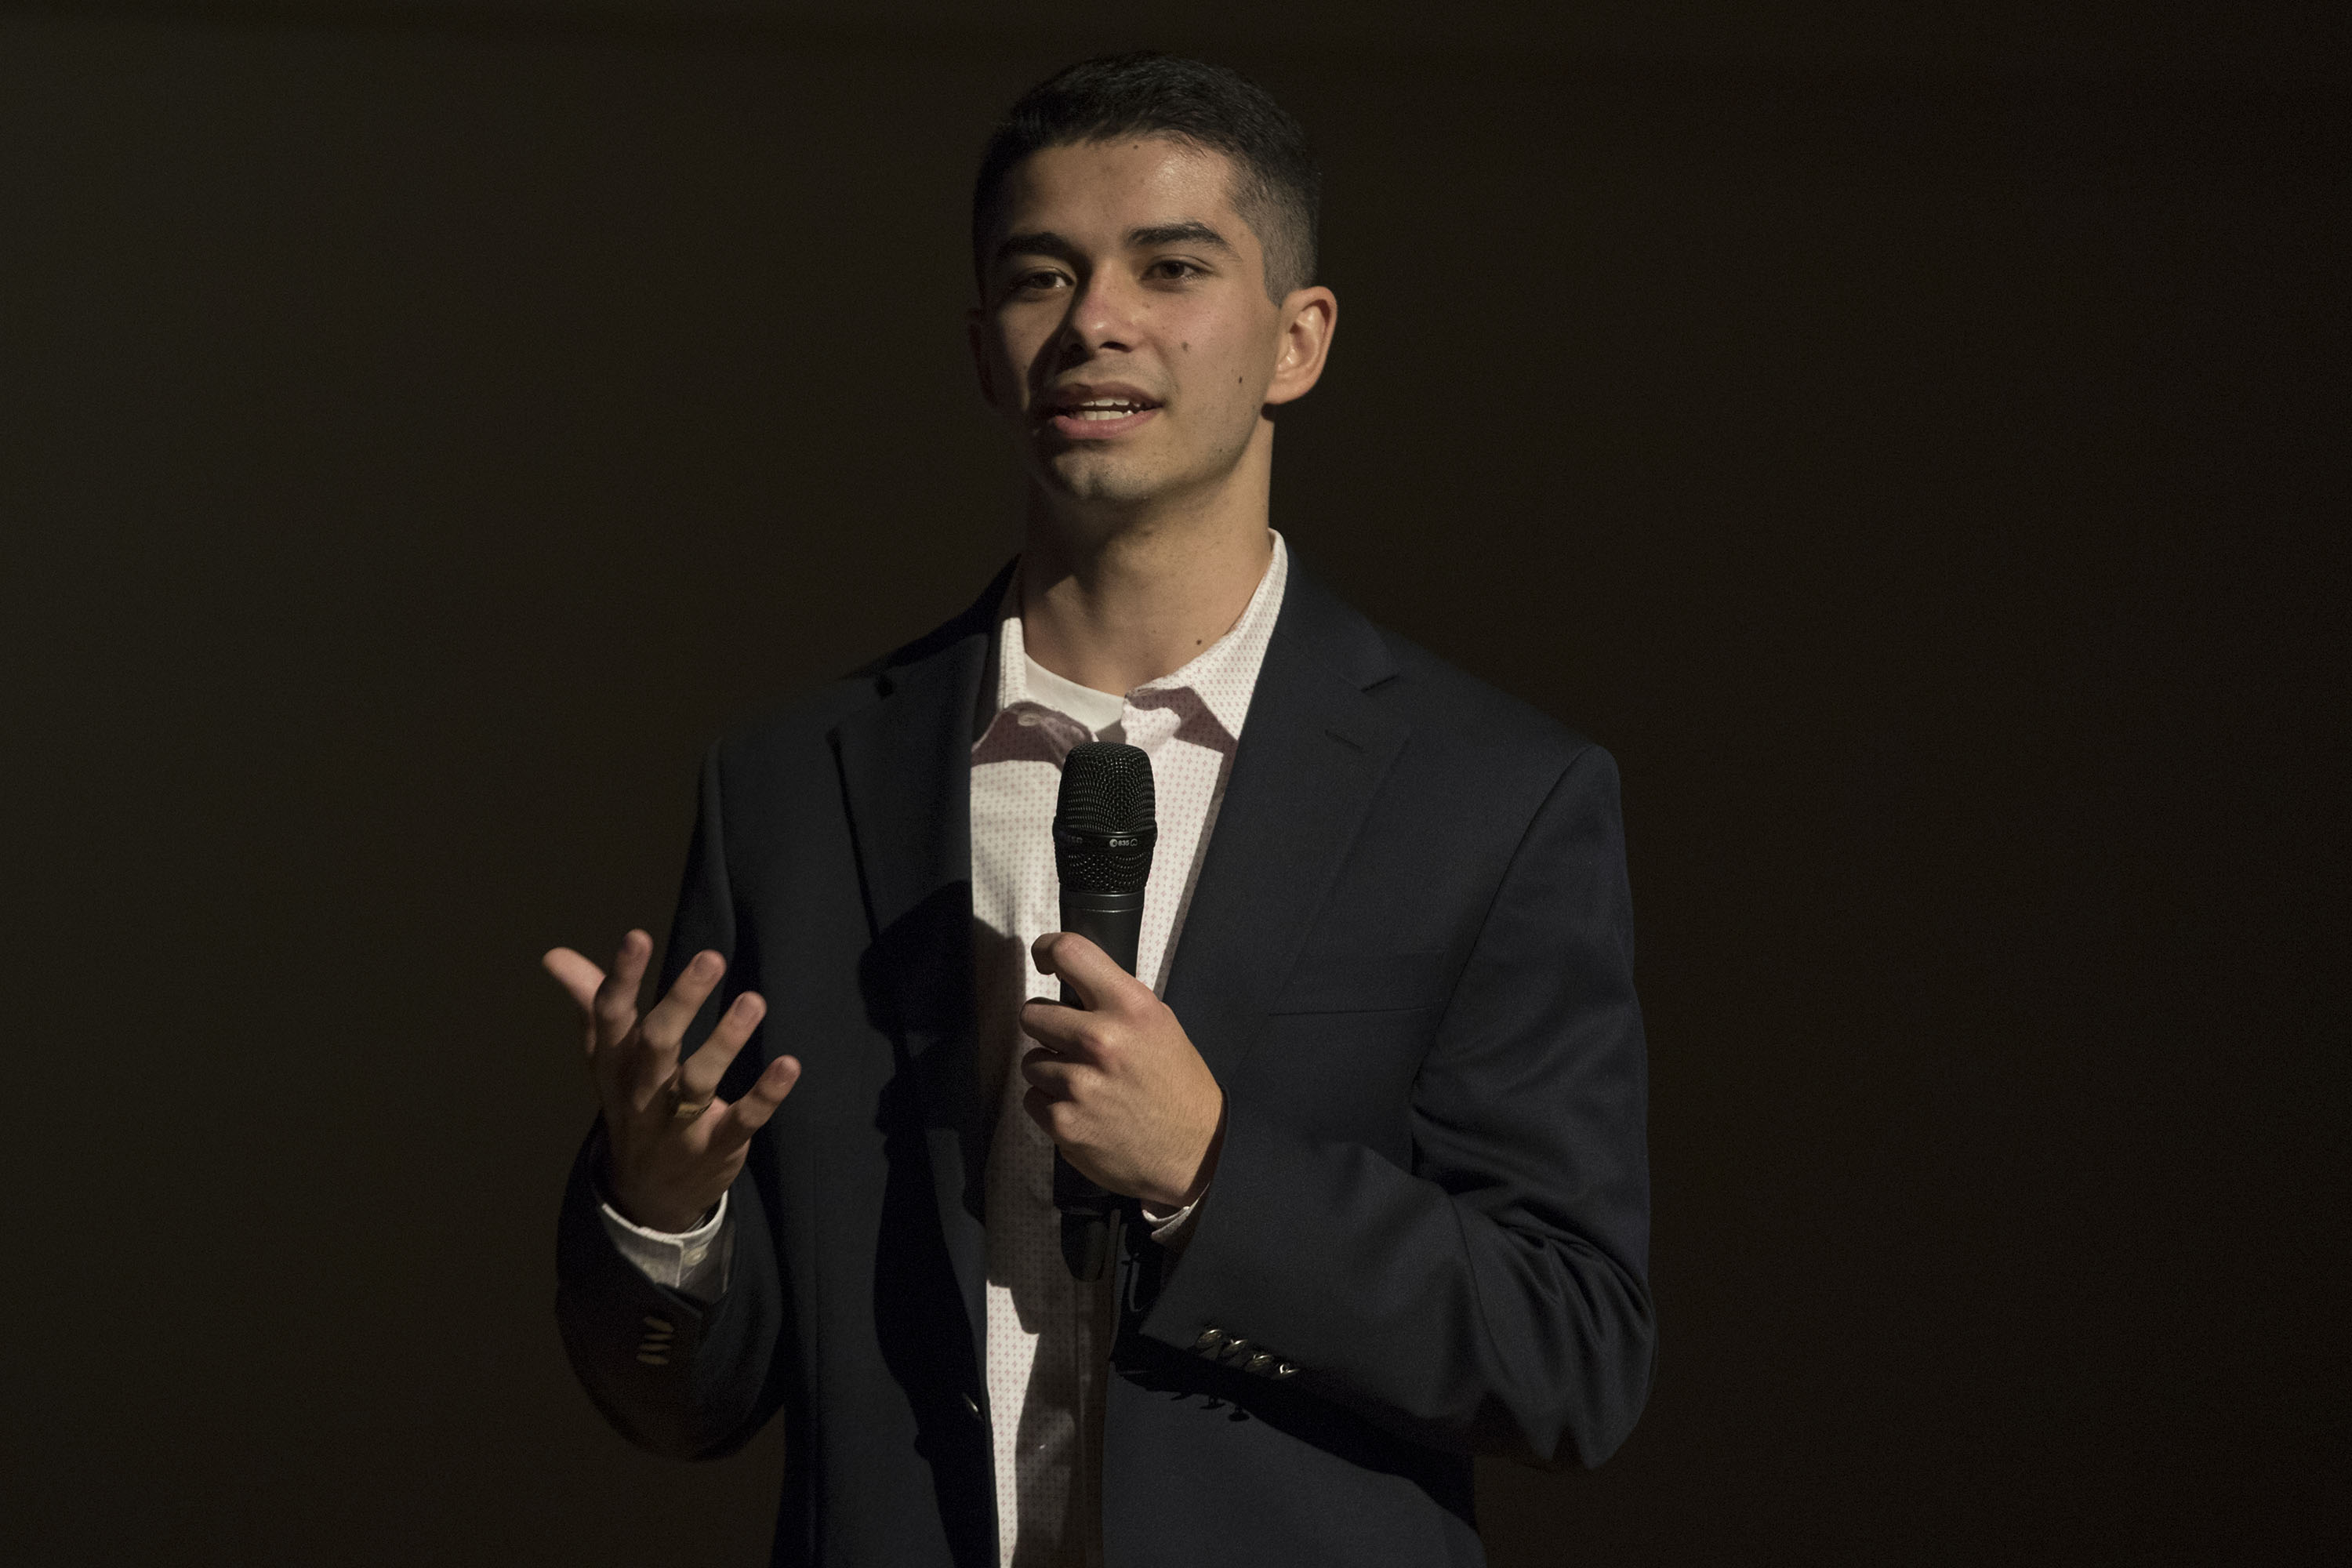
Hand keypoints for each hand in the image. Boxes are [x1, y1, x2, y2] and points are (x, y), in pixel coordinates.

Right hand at [543, 930, 800, 1232]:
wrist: (645, 1195)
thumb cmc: (631, 1102)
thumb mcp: (607, 1059)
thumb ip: (592, 1002)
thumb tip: (556, 956)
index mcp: (614, 1064)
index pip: (611, 1017)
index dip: (621, 978)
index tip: (637, 936)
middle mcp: (641, 1092)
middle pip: (657, 1044)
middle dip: (682, 1001)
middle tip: (710, 956)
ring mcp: (677, 1124)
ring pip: (698, 1081)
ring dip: (726, 1040)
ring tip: (754, 1001)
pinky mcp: (715, 1146)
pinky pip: (741, 1120)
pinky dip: (765, 1096)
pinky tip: (788, 1065)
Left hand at [1019, 933, 1224, 1209]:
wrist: (1197, 1152)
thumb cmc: (1179, 1086)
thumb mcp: (1161, 1026)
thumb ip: (1115, 1003)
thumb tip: (1071, 985)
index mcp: (1131, 1007)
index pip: (1070, 952)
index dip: (1047, 950)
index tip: (1044, 959)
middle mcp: (1101, 1040)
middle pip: (1032, 1013)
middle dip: (1046, 1027)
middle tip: (1069, 1043)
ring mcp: (1078, 1084)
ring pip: (1030, 1062)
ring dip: (1050, 1072)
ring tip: (1087, 1085)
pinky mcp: (1063, 1122)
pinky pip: (1032, 1100)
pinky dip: (1052, 1106)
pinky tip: (1084, 1111)